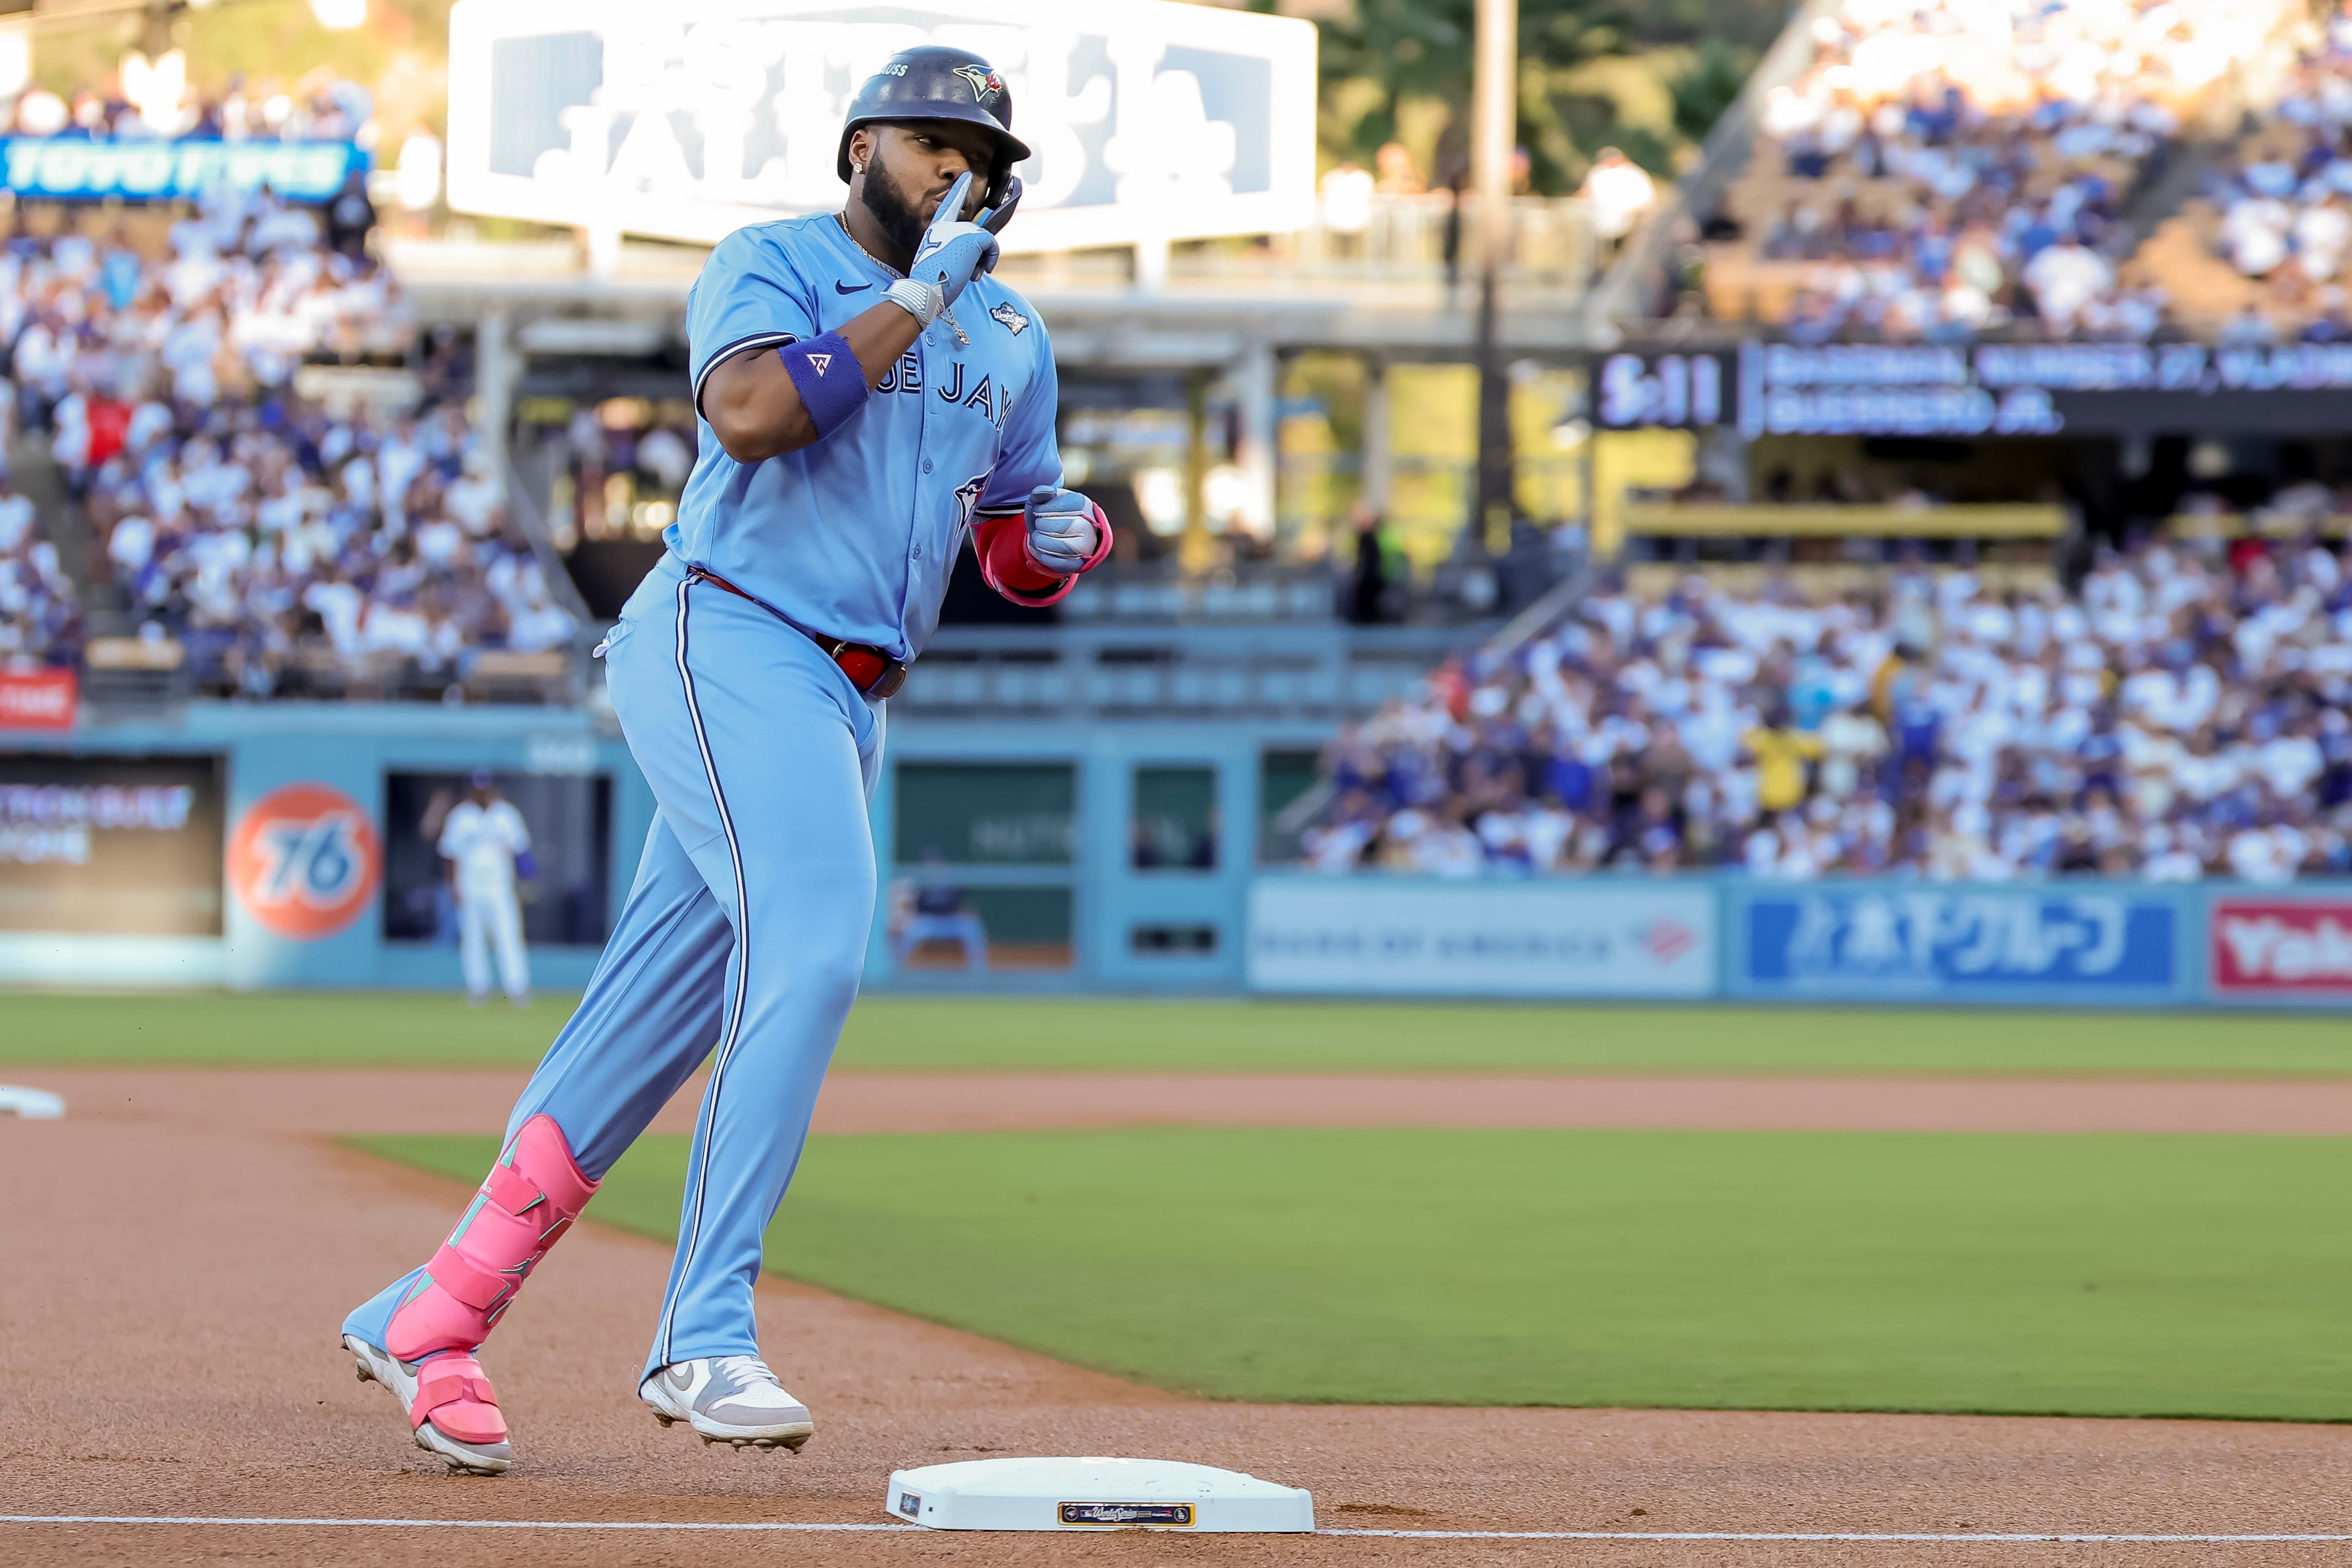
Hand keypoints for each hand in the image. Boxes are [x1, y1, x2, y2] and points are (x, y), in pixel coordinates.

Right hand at [911, 173, 999, 309]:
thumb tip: (975, 252)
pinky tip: (981, 271)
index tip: (967, 176)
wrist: (926, 288)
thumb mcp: (939, 259)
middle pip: (974, 232)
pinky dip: (991, 258)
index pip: (949, 205)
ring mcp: (960, 228)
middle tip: (969, 272)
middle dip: (977, 253)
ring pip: (983, 240)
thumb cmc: (931, 282)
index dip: (959, 190)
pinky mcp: (973, 236)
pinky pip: (992, 244)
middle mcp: (947, 224)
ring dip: (982, 259)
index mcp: (936, 229)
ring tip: (969, 275)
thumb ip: (953, 248)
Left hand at [1023, 484, 1100, 574]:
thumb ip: (1039, 493)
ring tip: (1039, 537)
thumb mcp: (1038, 502)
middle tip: (1039, 525)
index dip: (1046, 509)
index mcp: (1083, 504)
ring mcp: (1088, 545)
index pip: (1067, 506)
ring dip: (1043, 542)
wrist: (1046, 536)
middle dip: (1043, 526)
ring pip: (1064, 547)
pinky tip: (1042, 550)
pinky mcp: (1081, 563)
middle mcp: (1091, 524)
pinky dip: (1046, 557)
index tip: (1038, 511)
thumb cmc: (1044, 515)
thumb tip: (1047, 492)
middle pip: (1066, 526)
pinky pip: (1063, 564)